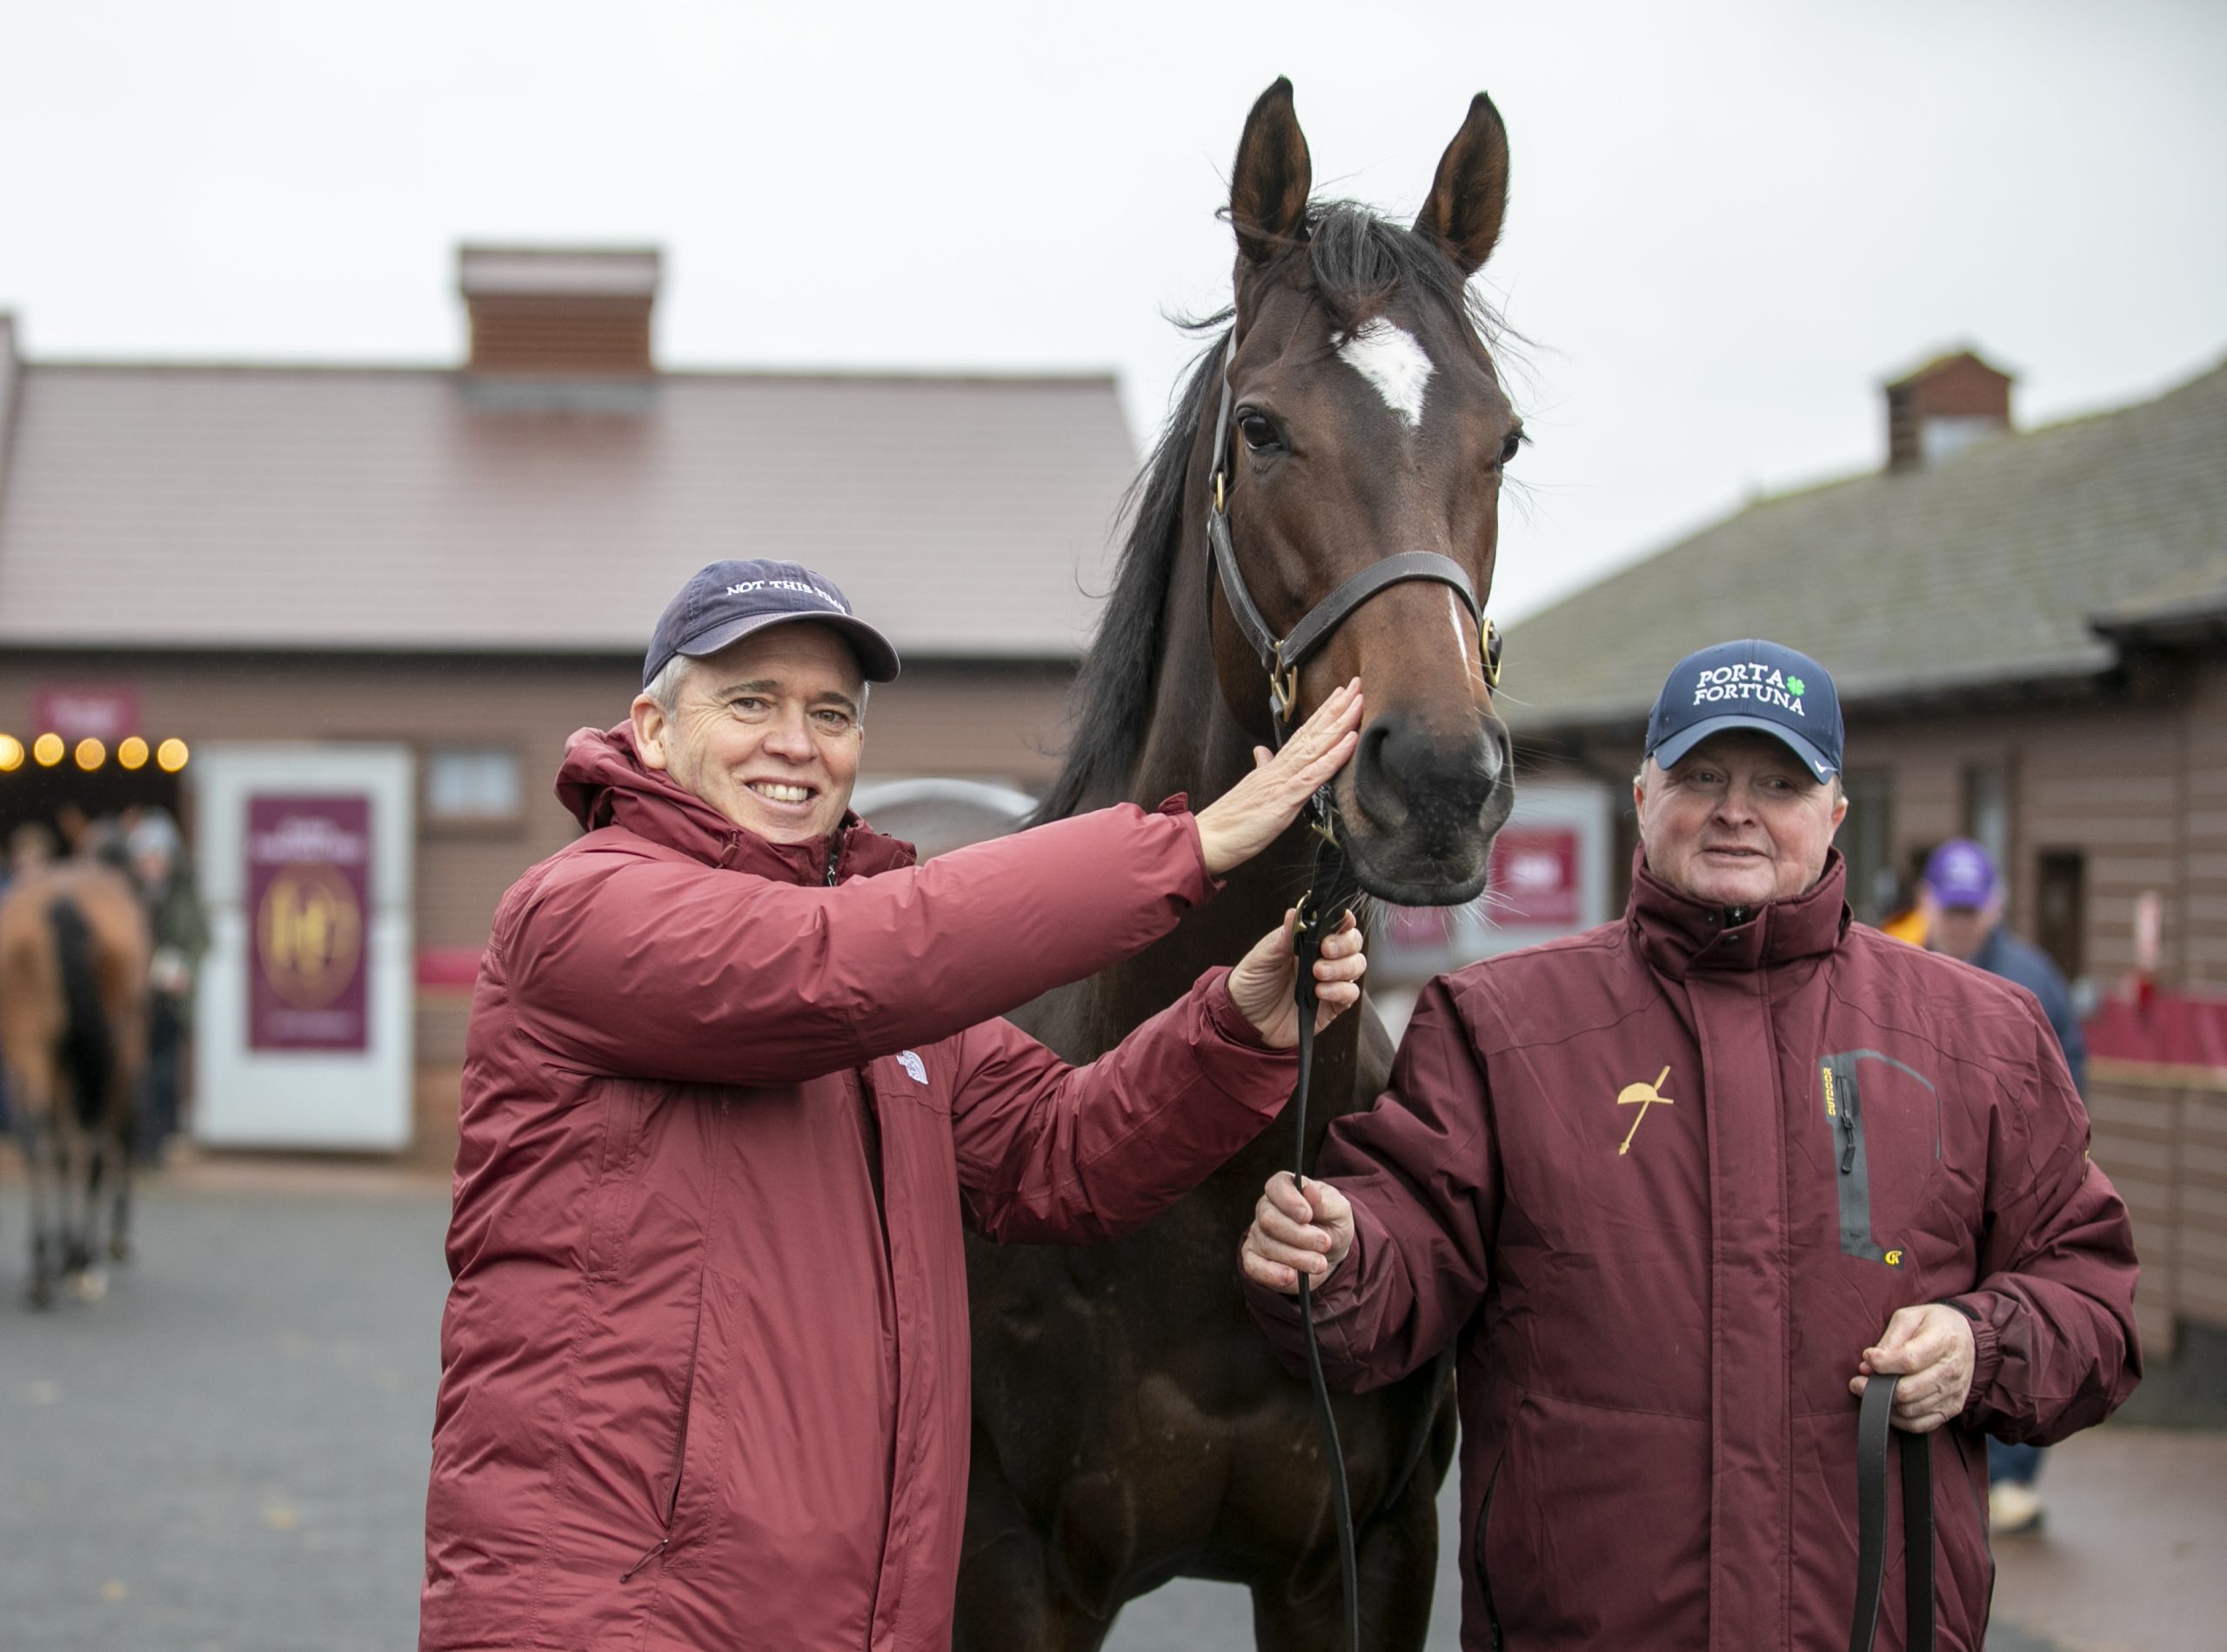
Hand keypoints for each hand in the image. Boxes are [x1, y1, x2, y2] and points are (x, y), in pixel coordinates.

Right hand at [1193, 681, 1363, 875]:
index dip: (1322, 714)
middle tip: (1356, 684)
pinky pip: (1314, 774)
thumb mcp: (1250, 791)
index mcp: (1273, 768)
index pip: (1302, 734)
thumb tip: (1261, 752)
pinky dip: (1334, 756)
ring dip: (1340, 723)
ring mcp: (1282, 781)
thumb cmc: (1229, 822)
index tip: (1339, 695)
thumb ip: (1261, 769)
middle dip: (1337, 708)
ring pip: (1316, 746)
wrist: (1208, 839)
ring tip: (1358, 702)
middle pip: (1312, 732)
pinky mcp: (1284, 799)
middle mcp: (1279, 768)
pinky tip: (1350, 741)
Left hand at [1226, 910, 1366, 1047]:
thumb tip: (1295, 912)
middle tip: (1324, 950)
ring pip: (1357, 966)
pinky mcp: (1332, 1005)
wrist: (1245, 1018)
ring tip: (1317, 973)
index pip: (1337, 923)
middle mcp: (1323, 958)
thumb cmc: (1253, 982)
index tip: (1341, 920)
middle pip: (1353, 943)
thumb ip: (1284, 937)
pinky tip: (1320, 992)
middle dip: (1344, 944)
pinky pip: (1350, 994)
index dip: (1344, 919)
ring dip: (1341, 967)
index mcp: (1308, 940)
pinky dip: (1340, 990)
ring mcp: (1330, 981)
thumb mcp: (1263, 956)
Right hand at [1241, 1171, 1355, 1292]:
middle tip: (1324, 1244)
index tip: (1307, 1216)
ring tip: (1319, 1263)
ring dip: (1296, 1258)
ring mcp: (1257, 1234)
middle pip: (1269, 1220)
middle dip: (1299, 1236)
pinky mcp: (1254, 1259)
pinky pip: (1254, 1267)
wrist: (1329, 1252)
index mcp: (1284, 1188)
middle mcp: (1266, 1208)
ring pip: (1267, 1246)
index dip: (1290, 1201)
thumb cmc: (1332, 1223)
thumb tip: (1310, 1191)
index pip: (1276, 1187)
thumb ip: (1325, 1201)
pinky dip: (1272, 1273)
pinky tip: (1292, 1276)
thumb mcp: (1339, 1210)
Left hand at [1850, 1304, 1975, 1432]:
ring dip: (1884, 1404)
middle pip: (1908, 1391)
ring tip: (1871, 1391)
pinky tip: (1887, 1405)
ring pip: (1910, 1410)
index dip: (1882, 1363)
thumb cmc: (1934, 1324)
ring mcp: (1953, 1393)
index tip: (1868, 1358)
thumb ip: (1889, 1340)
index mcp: (1944, 1342)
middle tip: (1858, 1382)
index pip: (1909, 1360)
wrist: (1967, 1338)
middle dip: (1876, 1388)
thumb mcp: (1910, 1317)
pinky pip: (1920, 1425)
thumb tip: (1868, 1365)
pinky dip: (1898, 1420)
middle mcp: (1952, 1371)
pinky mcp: (1951, 1409)